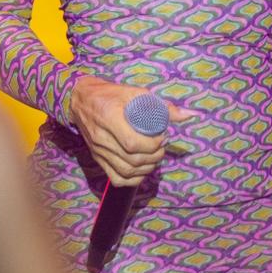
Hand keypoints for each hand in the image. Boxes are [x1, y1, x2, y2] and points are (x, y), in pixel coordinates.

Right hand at [70, 75, 196, 186]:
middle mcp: (102, 138)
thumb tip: (190, 115)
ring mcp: (98, 151)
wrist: (81, 100)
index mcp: (109, 117)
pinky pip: (117, 178)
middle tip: (161, 146)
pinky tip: (142, 169)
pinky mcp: (97, 159)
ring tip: (154, 156)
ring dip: (146, 168)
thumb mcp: (135, 93)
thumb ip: (162, 106)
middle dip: (154, 156)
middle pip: (132, 159)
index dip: (152, 145)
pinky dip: (133, 179)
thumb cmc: (110, 94)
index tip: (161, 137)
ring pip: (126, 171)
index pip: (132, 143)